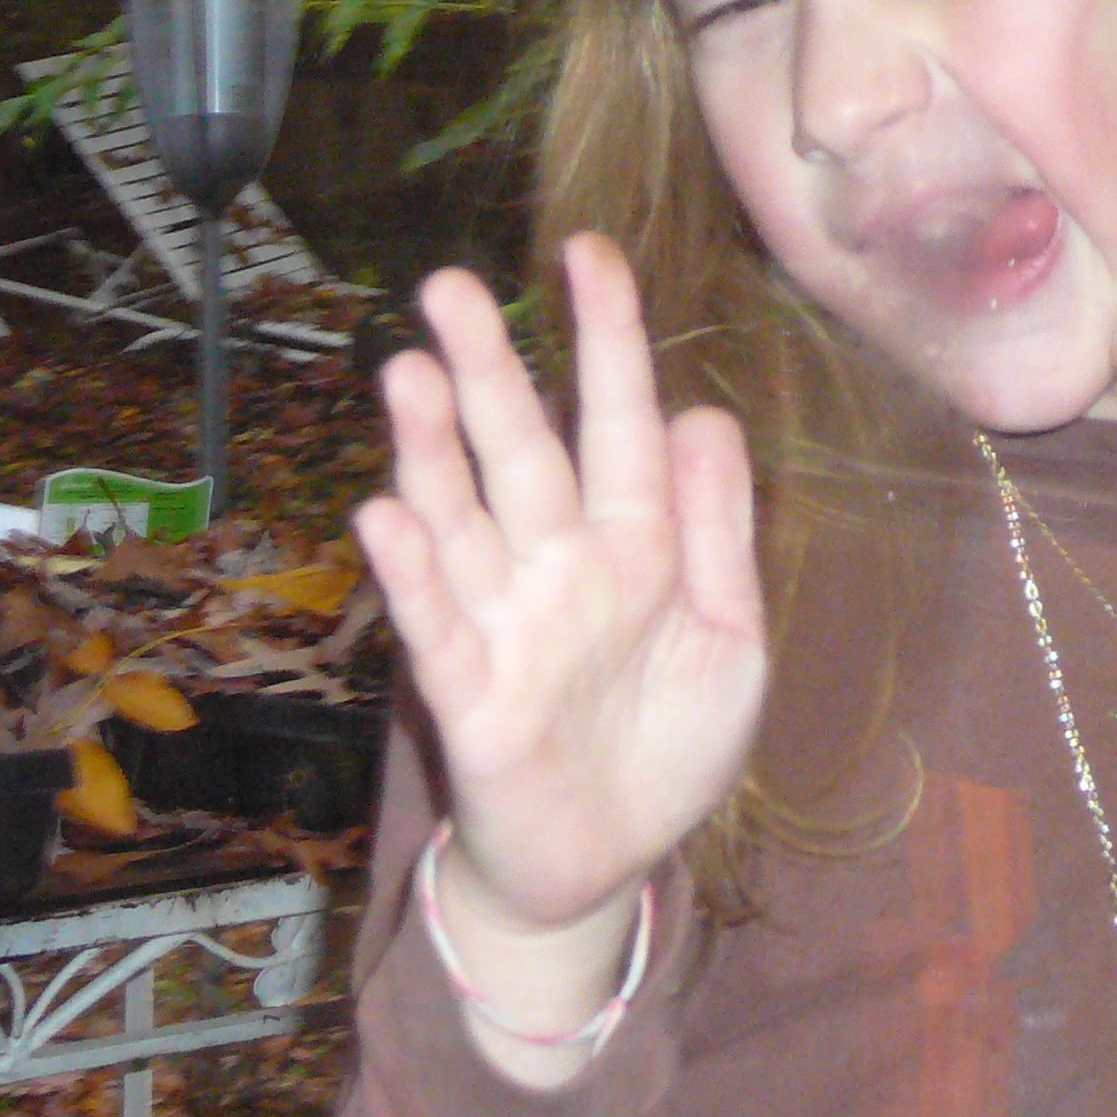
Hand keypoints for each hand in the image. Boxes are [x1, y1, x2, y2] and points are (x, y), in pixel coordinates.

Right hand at [354, 234, 765, 935]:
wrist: (607, 865)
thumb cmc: (668, 743)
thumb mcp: (731, 637)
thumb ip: (717, 530)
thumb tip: (703, 410)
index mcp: (636, 541)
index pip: (621, 421)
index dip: (607, 339)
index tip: (586, 251)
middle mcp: (560, 563)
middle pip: (521, 449)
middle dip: (489, 369)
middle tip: (449, 284)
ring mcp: (508, 622)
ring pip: (465, 518)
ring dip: (433, 449)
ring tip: (406, 370)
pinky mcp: (471, 695)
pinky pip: (438, 623)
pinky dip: (414, 571)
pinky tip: (384, 513)